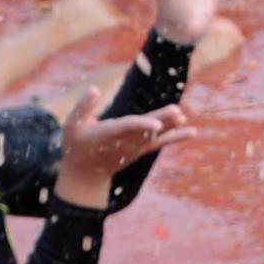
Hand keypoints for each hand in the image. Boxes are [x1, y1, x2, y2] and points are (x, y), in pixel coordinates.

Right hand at [52, 81, 196, 206]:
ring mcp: (133, 148)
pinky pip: (160, 143)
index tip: (156, 123)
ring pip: (154, 136)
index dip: (141, 125)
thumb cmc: (75, 145)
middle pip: (144, 130)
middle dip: (160, 120)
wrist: (84, 174)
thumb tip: (94, 88)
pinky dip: (175, 137)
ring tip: (183, 117)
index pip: (126, 128)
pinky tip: (192, 132)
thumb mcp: (71, 125)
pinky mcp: (140, 150)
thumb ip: (83, 107)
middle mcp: (123, 143)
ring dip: (170, 127)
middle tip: (176, 111)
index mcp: (106, 135)